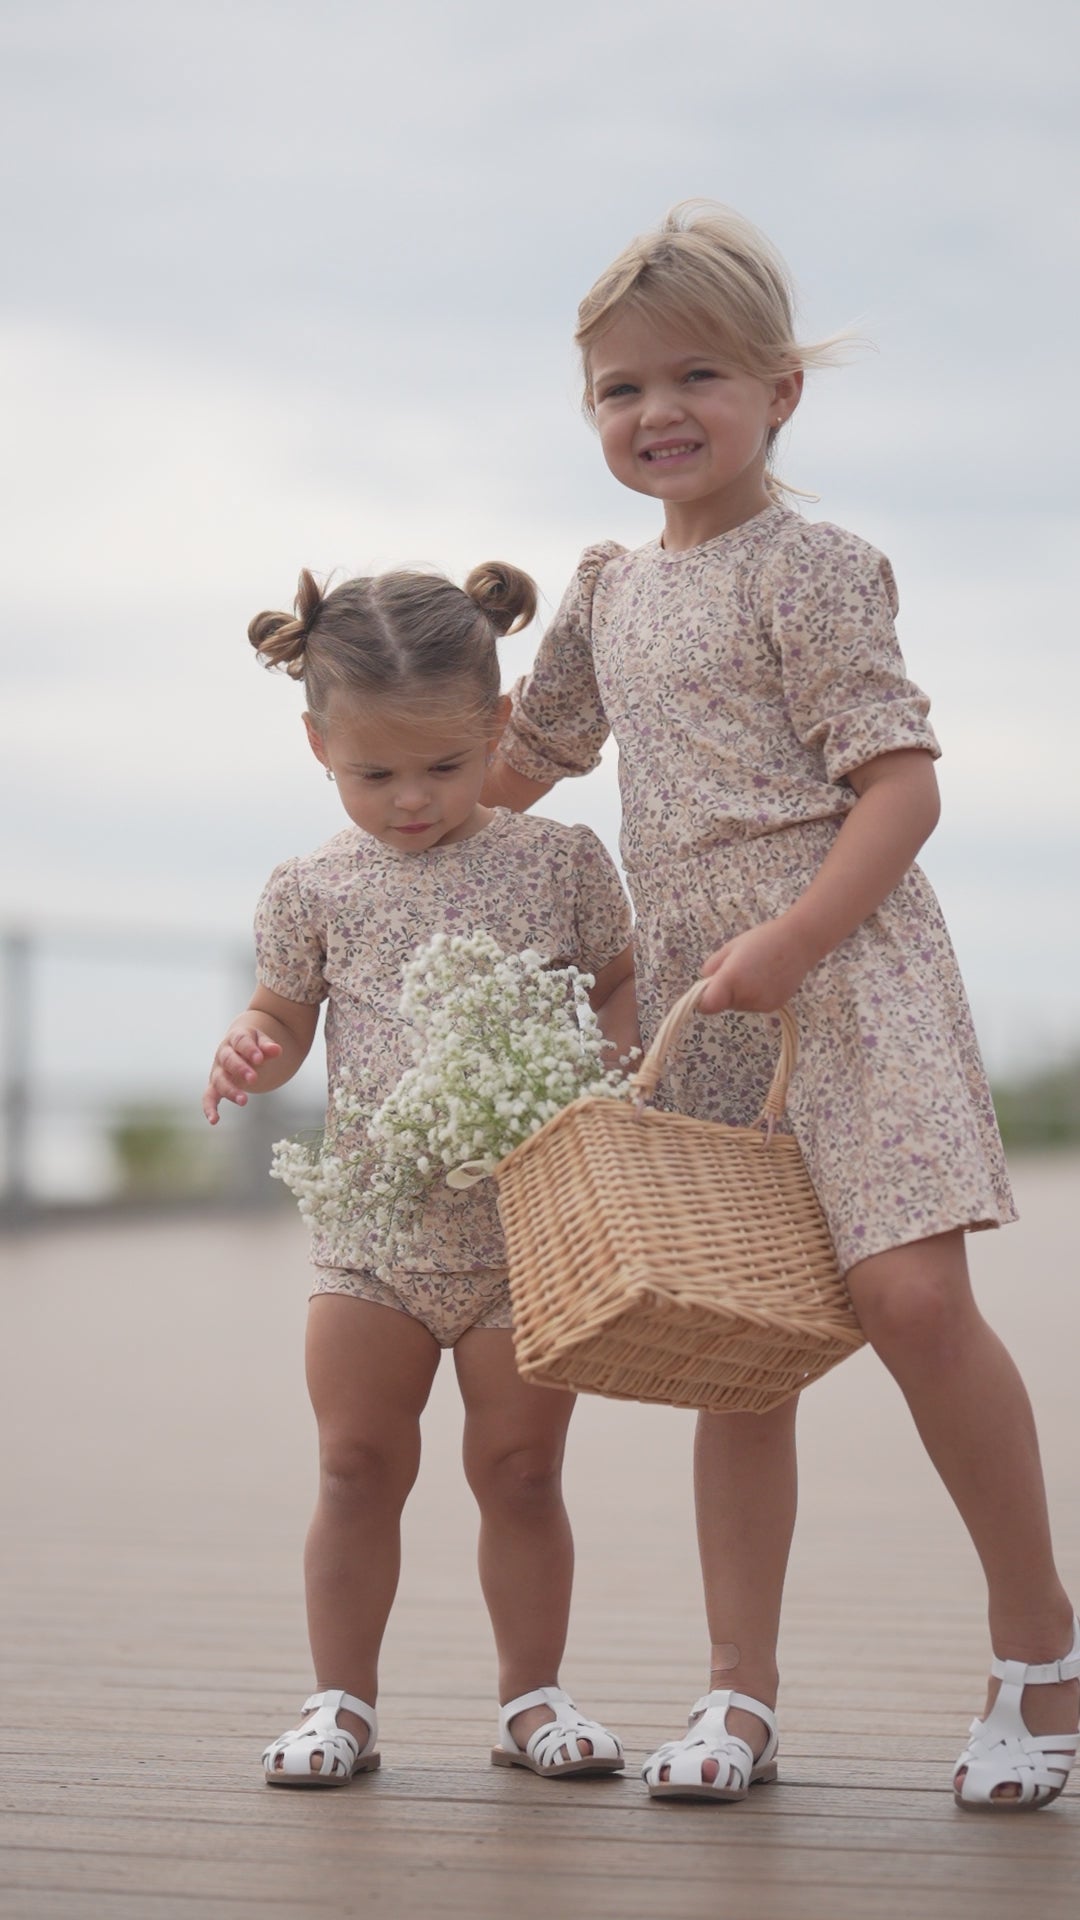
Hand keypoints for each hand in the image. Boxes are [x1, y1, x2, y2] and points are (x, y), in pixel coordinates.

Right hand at [202, 1027, 283, 1123]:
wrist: (240, 1046)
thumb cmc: (254, 1044)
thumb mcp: (262, 1042)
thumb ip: (268, 1047)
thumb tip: (277, 1050)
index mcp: (236, 1038)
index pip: (241, 1042)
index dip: (249, 1050)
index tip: (260, 1059)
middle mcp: (223, 1053)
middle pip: (228, 1060)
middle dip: (240, 1069)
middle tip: (253, 1079)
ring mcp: (218, 1070)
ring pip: (219, 1080)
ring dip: (230, 1090)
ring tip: (244, 1101)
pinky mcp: (215, 1085)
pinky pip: (208, 1097)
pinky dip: (209, 1108)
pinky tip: (214, 1121)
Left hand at [698, 916, 814, 1015]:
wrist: (799, 941)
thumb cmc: (762, 939)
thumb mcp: (730, 948)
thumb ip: (712, 968)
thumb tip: (705, 986)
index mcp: (731, 978)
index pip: (707, 1006)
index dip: (703, 999)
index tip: (706, 989)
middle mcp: (746, 996)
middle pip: (724, 1004)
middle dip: (725, 991)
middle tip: (739, 968)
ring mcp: (762, 1004)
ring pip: (739, 1005)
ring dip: (741, 993)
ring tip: (756, 970)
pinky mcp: (774, 1007)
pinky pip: (755, 1005)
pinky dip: (755, 995)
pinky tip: (767, 977)